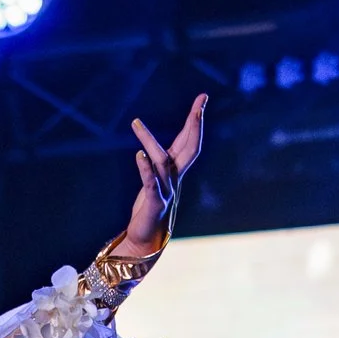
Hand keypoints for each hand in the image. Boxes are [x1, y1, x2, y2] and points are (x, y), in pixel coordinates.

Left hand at [119, 95, 205, 254]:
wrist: (145, 240)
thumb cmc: (149, 209)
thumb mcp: (156, 181)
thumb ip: (159, 164)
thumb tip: (153, 147)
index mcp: (176, 171)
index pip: (189, 140)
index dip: (195, 119)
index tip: (202, 97)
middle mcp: (175, 178)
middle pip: (189, 147)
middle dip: (194, 125)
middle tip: (199, 104)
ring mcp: (167, 191)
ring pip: (162, 161)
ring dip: (149, 141)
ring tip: (135, 123)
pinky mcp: (154, 203)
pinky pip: (150, 183)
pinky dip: (145, 168)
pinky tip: (138, 154)